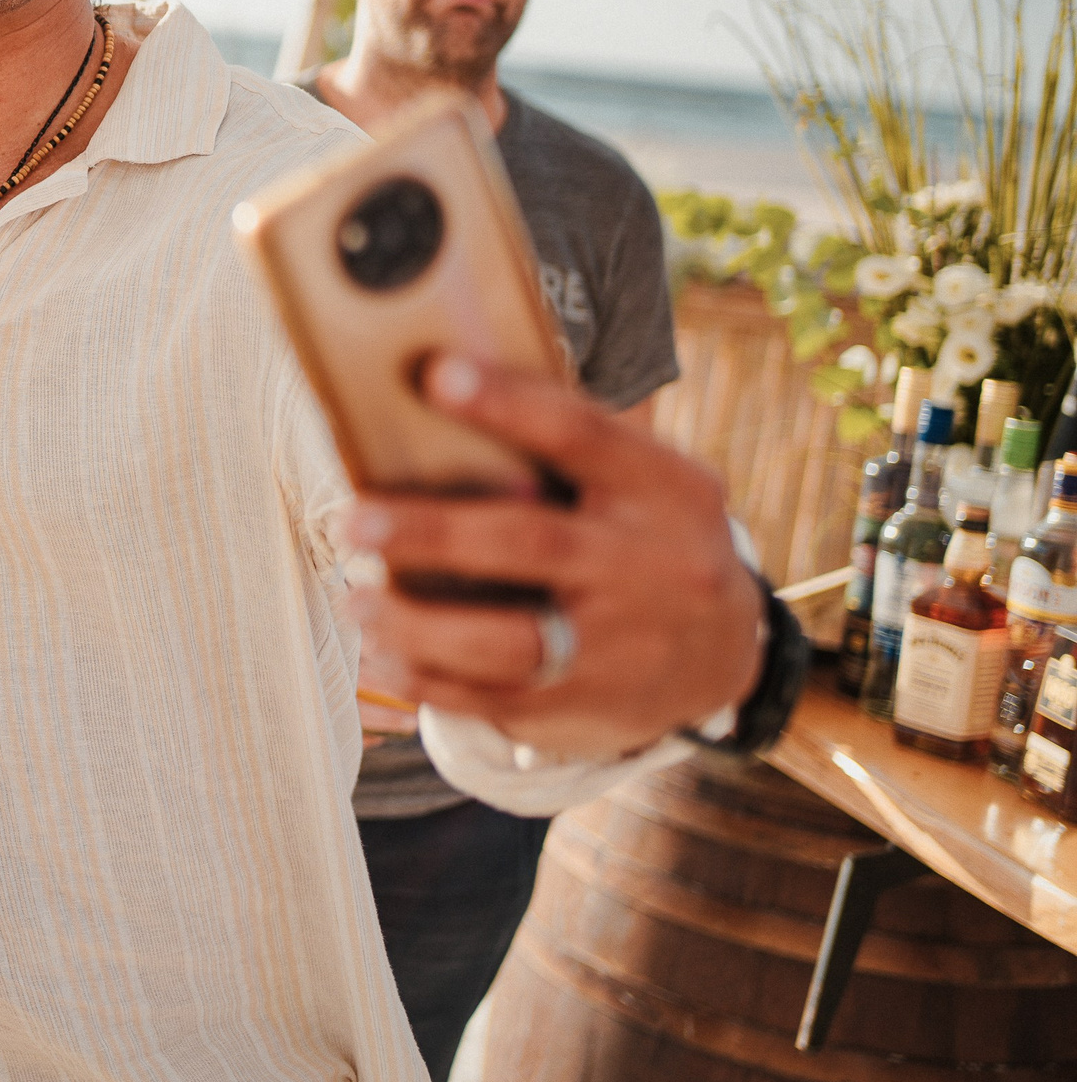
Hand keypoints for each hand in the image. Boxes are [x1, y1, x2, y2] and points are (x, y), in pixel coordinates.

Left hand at [340, 354, 765, 759]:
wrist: (725, 655)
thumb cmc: (648, 539)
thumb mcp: (649, 484)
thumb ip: (572, 448)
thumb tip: (442, 386)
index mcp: (663, 490)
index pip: (583, 435)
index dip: (509, 405)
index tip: (435, 376)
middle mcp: (647, 566)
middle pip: (531, 543)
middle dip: (433, 531)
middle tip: (355, 520)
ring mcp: (619, 645)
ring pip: (509, 640)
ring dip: (417, 622)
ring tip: (355, 598)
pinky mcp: (584, 705)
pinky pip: (493, 699)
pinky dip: (424, 679)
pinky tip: (377, 654)